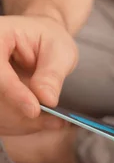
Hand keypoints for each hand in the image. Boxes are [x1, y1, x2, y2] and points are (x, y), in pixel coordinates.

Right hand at [0, 15, 77, 135]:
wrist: (42, 39)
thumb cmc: (50, 40)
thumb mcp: (59, 52)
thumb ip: (52, 75)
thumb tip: (46, 100)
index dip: (13, 92)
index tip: (34, 110)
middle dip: (17, 111)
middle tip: (50, 121)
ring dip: (19, 120)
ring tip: (52, 121)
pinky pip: (0, 114)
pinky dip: (18, 123)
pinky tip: (41, 121)